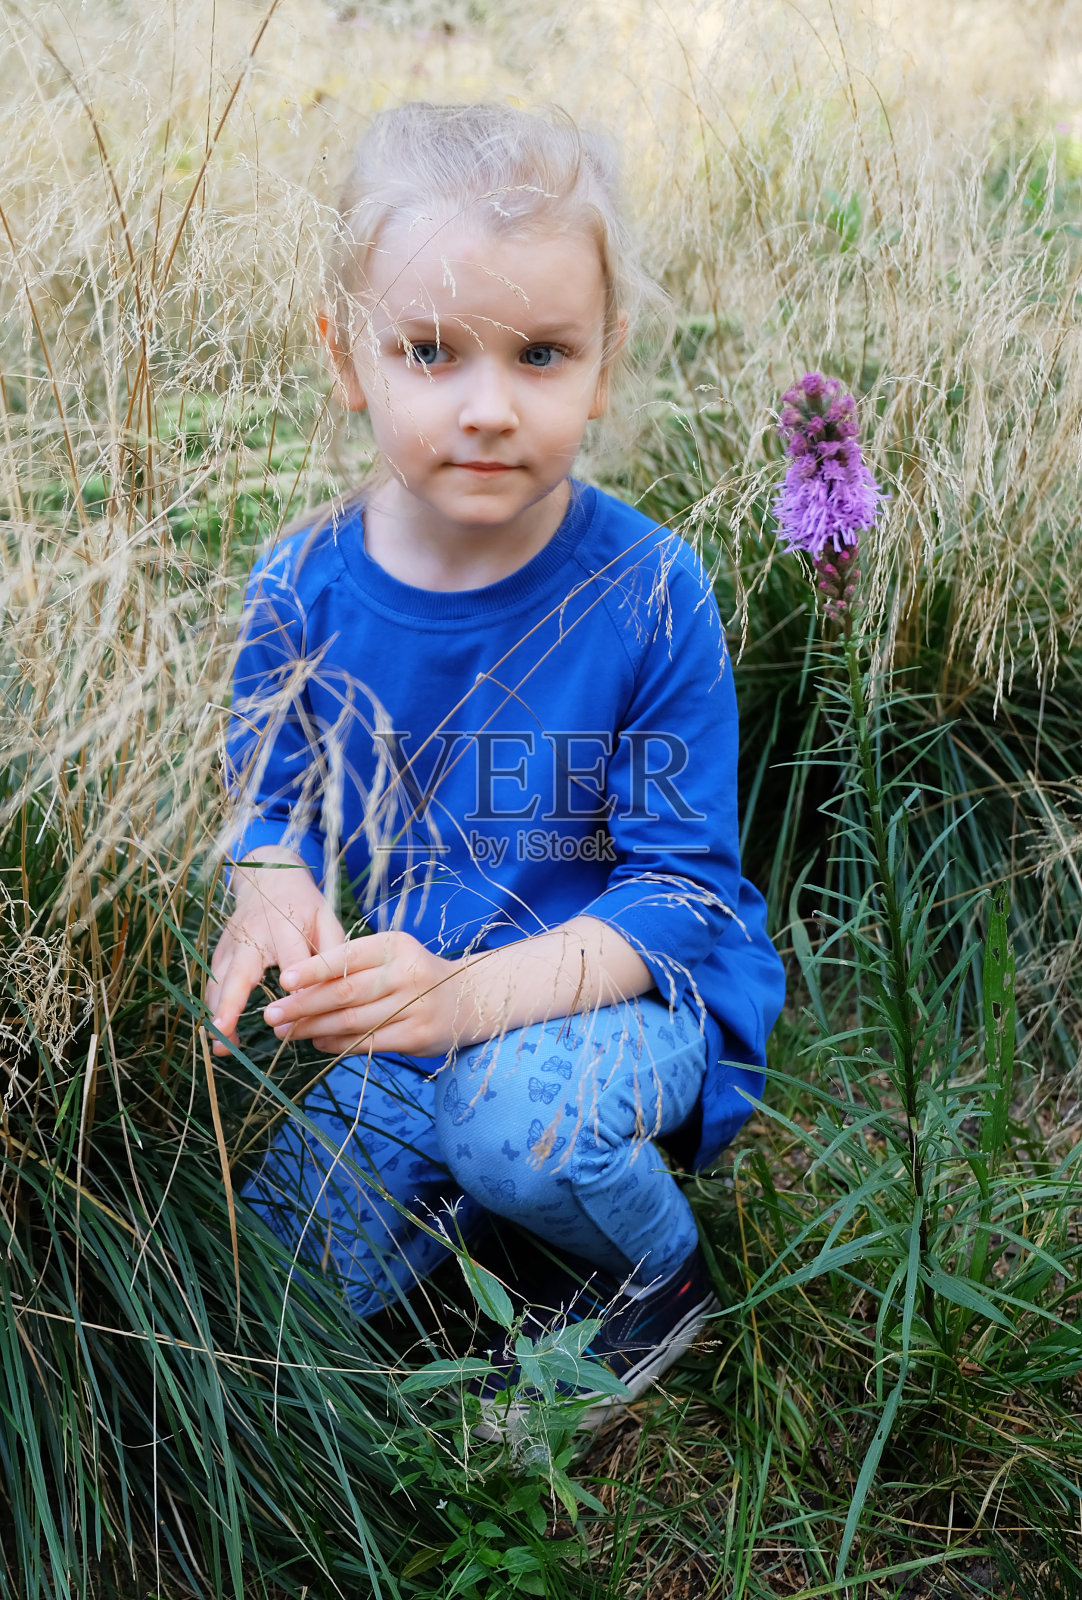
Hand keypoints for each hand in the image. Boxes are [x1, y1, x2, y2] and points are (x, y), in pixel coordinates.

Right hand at [206, 848, 345, 1055]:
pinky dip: (214, 1008)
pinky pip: (214, 982)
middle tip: (224, 1031)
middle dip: (231, 1002)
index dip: (293, 980)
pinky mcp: (220, 951)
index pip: (290, 957)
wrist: (268, 877)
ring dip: (217, 1013)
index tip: (294, 1006)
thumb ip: (334, 953)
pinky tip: (220, 1034)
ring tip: (220, 1047)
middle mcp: (253, 934)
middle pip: (240, 971)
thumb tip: (341, 990)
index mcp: (285, 923)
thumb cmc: (304, 906)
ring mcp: (232, 943)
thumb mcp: (326, 919)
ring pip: (219, 980)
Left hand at [261, 930, 462, 1058]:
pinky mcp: (417, 1036)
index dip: (314, 969)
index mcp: (396, 946)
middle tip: (271, 1014)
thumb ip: (352, 968)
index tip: (284, 980)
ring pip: (353, 1020)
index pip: (348, 956)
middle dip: (303, 1004)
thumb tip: (298, 988)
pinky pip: (368, 1042)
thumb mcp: (390, 957)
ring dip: (314, 1028)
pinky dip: (338, 1044)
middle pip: (346, 992)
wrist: (469, 998)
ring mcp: (415, 1006)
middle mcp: (407, 973)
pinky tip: (317, 1042)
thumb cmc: (414, 975)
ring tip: (286, 1031)